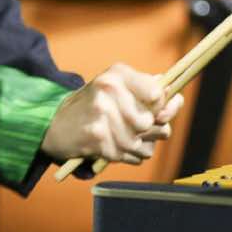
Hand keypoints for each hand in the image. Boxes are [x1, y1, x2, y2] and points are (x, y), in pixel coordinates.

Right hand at [40, 62, 183, 167]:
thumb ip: (148, 89)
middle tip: (139, 129)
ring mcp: (102, 115)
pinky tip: (116, 147)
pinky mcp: (97, 138)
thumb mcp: (117, 86)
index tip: (158, 110)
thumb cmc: (93, 104)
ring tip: (126, 140)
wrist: (54, 124)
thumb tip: (176, 100)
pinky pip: (129, 155)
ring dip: (140, 147)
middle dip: (152, 131)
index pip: (158, 93)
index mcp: (118, 74)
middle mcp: (109, 90)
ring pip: (143, 143)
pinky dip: (128, 156)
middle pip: (154, 122)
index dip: (164, 106)